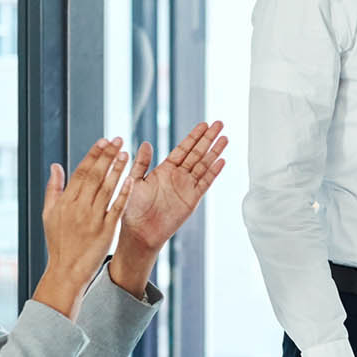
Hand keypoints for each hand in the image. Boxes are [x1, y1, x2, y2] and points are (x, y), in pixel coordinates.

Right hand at [32, 138, 134, 320]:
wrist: (66, 270)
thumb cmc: (58, 241)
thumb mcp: (49, 214)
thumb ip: (54, 188)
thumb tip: (56, 165)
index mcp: (66, 201)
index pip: (81, 171)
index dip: (93, 154)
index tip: (103, 140)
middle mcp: (79, 207)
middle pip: (95, 176)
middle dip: (107, 156)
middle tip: (118, 139)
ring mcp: (93, 218)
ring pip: (107, 189)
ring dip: (117, 169)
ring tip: (126, 153)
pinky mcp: (106, 230)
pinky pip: (116, 208)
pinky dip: (123, 194)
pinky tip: (131, 179)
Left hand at [117, 121, 228, 256]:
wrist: (140, 232)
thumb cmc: (132, 208)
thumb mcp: (134, 181)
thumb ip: (141, 163)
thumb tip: (146, 143)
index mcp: (165, 169)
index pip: (183, 148)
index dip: (194, 136)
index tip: (204, 124)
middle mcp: (178, 175)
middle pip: (197, 153)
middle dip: (208, 138)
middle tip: (219, 124)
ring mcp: (187, 186)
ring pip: (204, 165)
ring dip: (214, 152)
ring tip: (225, 138)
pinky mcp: (192, 199)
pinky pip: (205, 183)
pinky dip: (214, 172)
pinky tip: (221, 161)